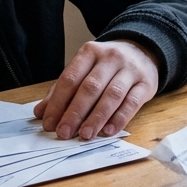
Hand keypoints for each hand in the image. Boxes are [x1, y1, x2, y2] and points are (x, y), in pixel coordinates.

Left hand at [33, 40, 159, 139]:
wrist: (143, 51)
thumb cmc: (107, 66)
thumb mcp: (85, 69)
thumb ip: (62, 90)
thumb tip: (41, 112)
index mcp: (90, 52)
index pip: (70, 78)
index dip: (58, 102)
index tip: (49, 123)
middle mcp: (111, 58)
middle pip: (90, 87)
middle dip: (75, 112)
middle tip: (64, 132)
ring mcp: (130, 70)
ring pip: (112, 95)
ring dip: (96, 118)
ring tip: (85, 135)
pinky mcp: (146, 83)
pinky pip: (132, 103)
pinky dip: (119, 119)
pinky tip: (108, 131)